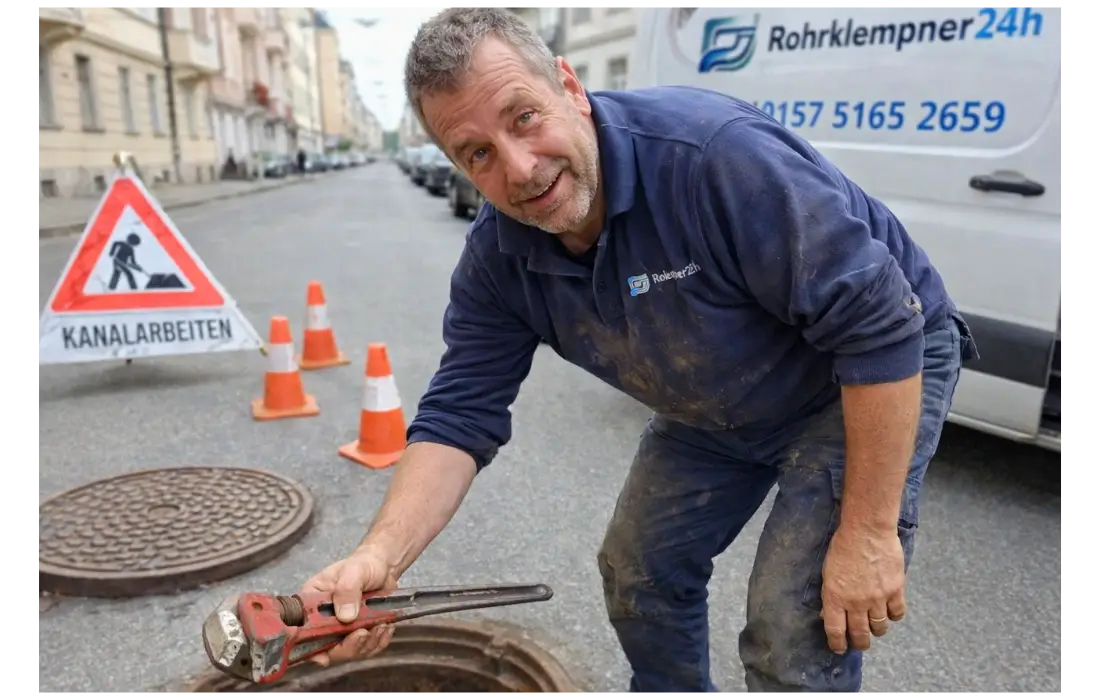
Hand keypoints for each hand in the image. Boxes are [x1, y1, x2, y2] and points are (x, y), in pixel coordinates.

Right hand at [299, 546, 399, 666]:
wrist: (382, 567)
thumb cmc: (362, 565)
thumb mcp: (353, 572)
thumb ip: (347, 591)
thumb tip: (345, 617)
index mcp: (313, 605)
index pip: (303, 632)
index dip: (311, 649)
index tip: (324, 657)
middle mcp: (324, 621)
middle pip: (329, 649)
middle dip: (349, 646)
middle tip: (364, 633)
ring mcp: (343, 630)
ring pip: (351, 651)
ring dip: (368, 643)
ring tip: (381, 625)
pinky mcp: (360, 634)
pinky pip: (368, 648)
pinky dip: (379, 642)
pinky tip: (385, 627)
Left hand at [820, 524, 906, 653]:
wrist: (867, 530)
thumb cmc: (842, 547)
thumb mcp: (828, 572)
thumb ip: (830, 595)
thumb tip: (828, 614)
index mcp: (835, 598)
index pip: (835, 631)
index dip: (837, 643)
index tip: (839, 648)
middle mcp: (856, 603)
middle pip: (860, 634)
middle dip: (859, 643)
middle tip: (859, 643)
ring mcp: (877, 598)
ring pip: (879, 628)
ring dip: (876, 631)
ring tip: (874, 627)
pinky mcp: (895, 590)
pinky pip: (897, 614)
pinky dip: (893, 616)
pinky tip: (889, 612)